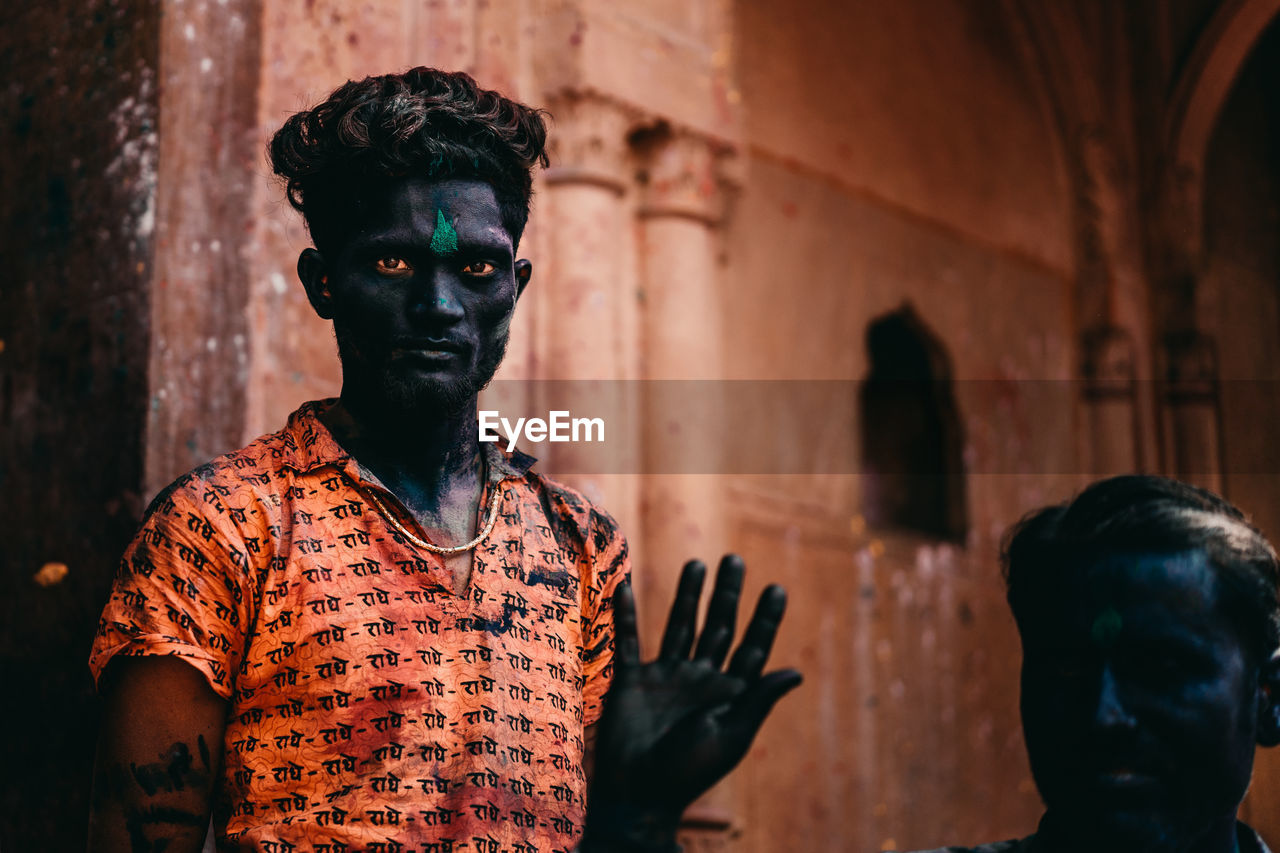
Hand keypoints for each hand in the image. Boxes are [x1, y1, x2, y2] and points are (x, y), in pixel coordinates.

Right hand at [583, 555, 802, 850]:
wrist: (638, 795)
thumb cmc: (690, 772)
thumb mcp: (731, 734)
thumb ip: (758, 699)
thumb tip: (796, 671)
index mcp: (728, 694)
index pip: (751, 649)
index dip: (765, 620)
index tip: (777, 588)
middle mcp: (699, 679)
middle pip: (717, 627)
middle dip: (727, 595)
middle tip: (736, 559)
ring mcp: (666, 678)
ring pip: (678, 626)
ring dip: (687, 596)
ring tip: (697, 563)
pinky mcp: (633, 682)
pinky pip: (629, 641)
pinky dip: (626, 615)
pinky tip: (624, 587)